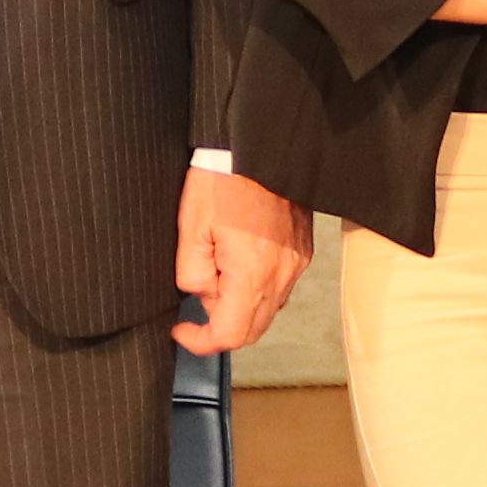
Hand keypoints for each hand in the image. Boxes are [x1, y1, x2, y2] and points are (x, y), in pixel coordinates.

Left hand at [178, 166, 309, 354]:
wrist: (262, 145)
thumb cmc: (223, 181)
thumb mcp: (191, 229)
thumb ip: (192, 274)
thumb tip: (202, 295)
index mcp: (251, 275)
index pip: (230, 335)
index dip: (201, 341)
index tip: (183, 331)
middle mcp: (281, 276)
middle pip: (252, 330)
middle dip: (220, 325)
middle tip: (197, 302)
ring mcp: (296, 264)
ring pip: (268, 309)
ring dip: (240, 306)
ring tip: (218, 271)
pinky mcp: (303, 251)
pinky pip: (280, 286)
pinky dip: (258, 288)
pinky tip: (239, 262)